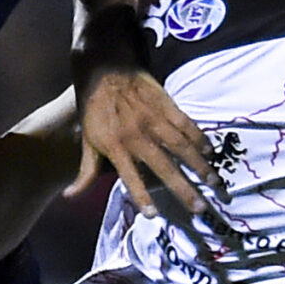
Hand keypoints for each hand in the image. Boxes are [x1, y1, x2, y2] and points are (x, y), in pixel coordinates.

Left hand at [72, 67, 222, 232]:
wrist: (105, 68)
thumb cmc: (94, 108)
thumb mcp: (87, 141)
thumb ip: (85, 172)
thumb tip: (70, 196)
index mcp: (116, 146)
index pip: (130, 177)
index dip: (141, 196)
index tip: (153, 215)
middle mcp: (137, 135)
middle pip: (164, 167)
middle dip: (183, 189)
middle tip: (200, 208)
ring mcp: (154, 120)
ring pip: (181, 147)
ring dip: (199, 166)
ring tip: (213, 182)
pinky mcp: (166, 104)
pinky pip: (186, 124)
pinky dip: (199, 138)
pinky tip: (209, 151)